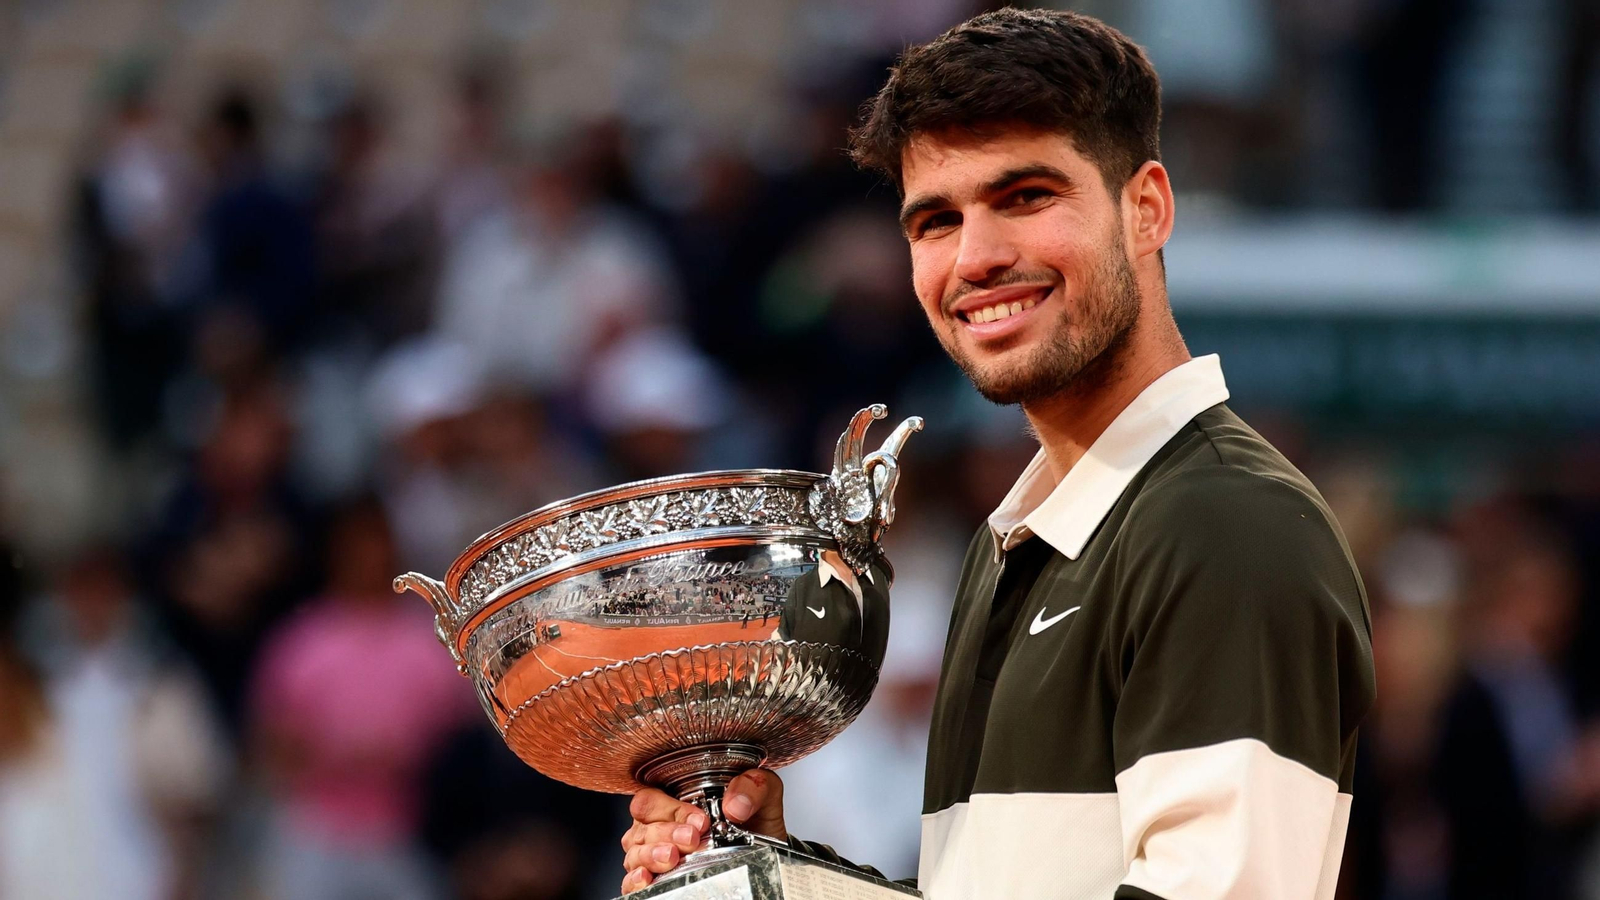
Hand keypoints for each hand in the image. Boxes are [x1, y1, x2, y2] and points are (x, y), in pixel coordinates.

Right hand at [619, 769, 787, 892]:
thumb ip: (754, 786)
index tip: (699, 821)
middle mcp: (659, 825)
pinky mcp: (656, 880)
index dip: (671, 809)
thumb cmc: (754, 822)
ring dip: (651, 855)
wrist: (763, 856)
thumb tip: (736, 804)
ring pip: (635, 852)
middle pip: (642, 826)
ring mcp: (654, 853)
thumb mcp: (762, 797)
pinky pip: (631, 881)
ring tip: (671, 858)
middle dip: (665, 832)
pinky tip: (646, 878)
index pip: (652, 799)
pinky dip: (635, 880)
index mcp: (674, 799)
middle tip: (691, 839)